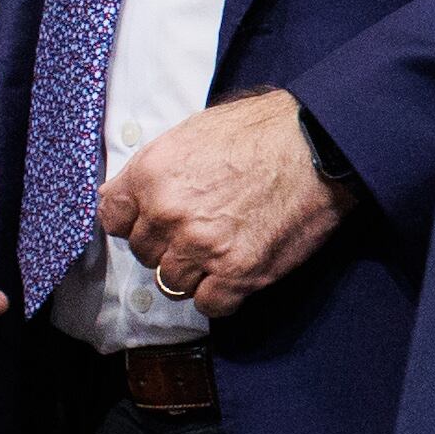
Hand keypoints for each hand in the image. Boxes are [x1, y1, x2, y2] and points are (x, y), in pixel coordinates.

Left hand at [96, 89, 342, 319]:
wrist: (324, 143)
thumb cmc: (267, 129)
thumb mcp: (196, 131)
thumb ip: (157, 167)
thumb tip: (132, 193)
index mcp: (151, 174)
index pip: (111, 218)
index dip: (134, 220)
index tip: (153, 221)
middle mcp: (168, 214)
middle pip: (145, 253)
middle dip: (169, 244)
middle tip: (203, 230)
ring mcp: (202, 247)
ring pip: (173, 282)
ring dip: (195, 272)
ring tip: (224, 251)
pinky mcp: (238, 273)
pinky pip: (210, 304)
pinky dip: (222, 294)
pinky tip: (238, 272)